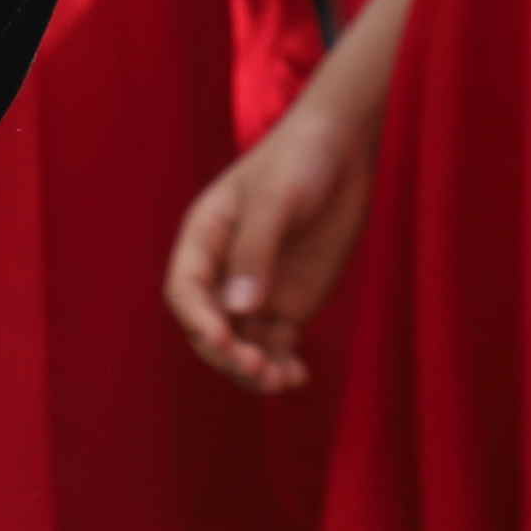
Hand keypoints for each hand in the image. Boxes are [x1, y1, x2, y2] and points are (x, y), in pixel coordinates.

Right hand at [166, 85, 372, 394]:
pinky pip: (275, 346)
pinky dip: (281, 366)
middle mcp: (224, 270)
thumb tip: (239, 308)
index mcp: (204, 238)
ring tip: (283, 381)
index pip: (185, 290)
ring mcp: (257, 290)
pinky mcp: (289, 303)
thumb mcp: (277, 198)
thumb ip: (256, 250)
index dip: (198, 319)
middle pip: (209, 327)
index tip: (224, 338)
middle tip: (259, 368)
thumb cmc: (300, 159)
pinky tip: (299, 376)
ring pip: (241, 345)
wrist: (345, 149)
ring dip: (254, 370)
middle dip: (228, 353)